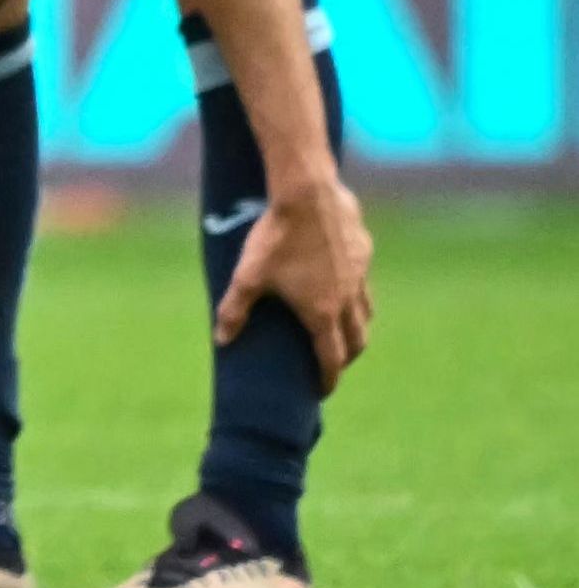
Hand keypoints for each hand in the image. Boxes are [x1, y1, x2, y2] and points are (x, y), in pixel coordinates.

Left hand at [219, 168, 374, 390]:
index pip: (330, 358)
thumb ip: (234, 310)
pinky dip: (357, 294)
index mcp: (321, 313)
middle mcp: (347, 299)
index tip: (321, 392)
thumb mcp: (247, 276)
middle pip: (356, 341)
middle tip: (333, 364)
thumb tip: (221, 341)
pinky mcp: (364, 253)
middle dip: (346, 358)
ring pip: (366, 313)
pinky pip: (365, 282)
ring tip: (343, 331)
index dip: (326, 379)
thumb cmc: (274, 239)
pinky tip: (344, 285)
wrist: (308, 195)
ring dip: (357, 328)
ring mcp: (360, 276)